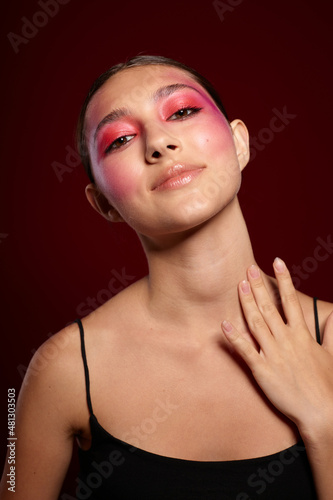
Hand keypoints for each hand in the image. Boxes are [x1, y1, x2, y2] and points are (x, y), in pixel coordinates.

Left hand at [221, 258, 332, 439]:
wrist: (322, 412)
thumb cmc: (328, 385)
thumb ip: (331, 331)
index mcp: (302, 334)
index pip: (290, 300)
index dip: (284, 280)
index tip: (278, 261)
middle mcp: (286, 340)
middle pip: (269, 307)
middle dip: (259, 286)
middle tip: (249, 268)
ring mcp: (273, 354)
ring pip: (256, 323)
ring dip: (247, 303)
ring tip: (240, 285)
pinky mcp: (262, 370)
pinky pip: (246, 350)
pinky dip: (234, 337)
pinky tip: (224, 323)